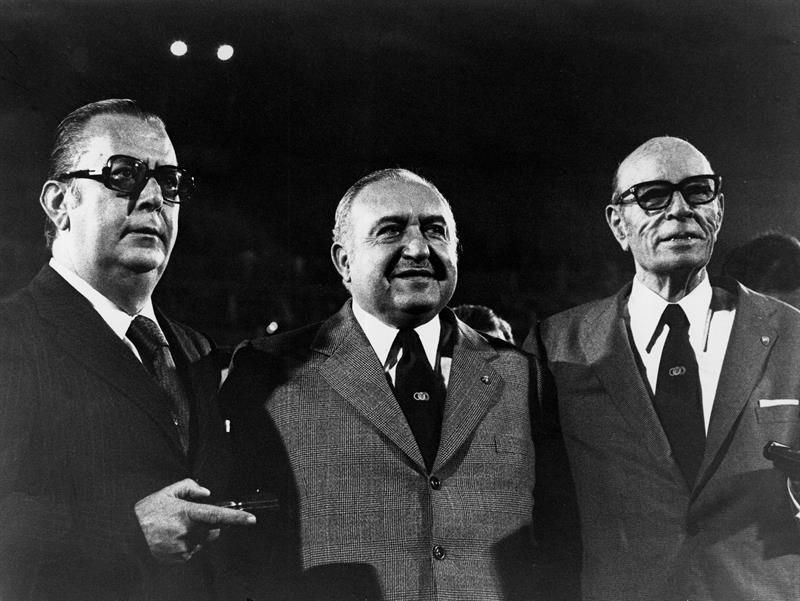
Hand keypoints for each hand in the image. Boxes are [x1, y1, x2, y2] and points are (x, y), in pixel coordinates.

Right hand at [135, 478, 255, 563]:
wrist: (126, 535)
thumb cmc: (147, 512)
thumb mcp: (167, 491)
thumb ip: (190, 487)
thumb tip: (206, 493)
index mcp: (186, 513)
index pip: (217, 515)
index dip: (236, 518)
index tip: (251, 519)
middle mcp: (187, 532)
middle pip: (213, 530)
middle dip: (209, 524)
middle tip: (190, 519)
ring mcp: (183, 547)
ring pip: (203, 541)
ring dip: (197, 535)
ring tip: (175, 528)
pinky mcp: (179, 558)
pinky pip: (193, 550)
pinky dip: (187, 544)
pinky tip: (172, 538)